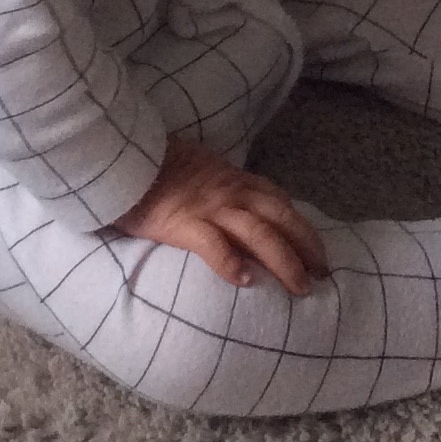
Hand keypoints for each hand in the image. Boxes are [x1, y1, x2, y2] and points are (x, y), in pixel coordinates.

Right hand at [114, 137, 330, 294]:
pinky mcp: (182, 223)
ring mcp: (208, 207)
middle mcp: (228, 192)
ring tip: (301, 287)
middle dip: (307, 245)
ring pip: (259, 233)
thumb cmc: (150, 162)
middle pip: (281, 217)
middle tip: (322, 274)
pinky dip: (231, 263)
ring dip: (285, 261)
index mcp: (230, 178)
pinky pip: (213, 245)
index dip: (300, 224)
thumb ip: (213, 181)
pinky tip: (246, 282)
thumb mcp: (194, 163)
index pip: (277, 199)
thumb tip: (223, 199)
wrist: (117, 154)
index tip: (315, 248)